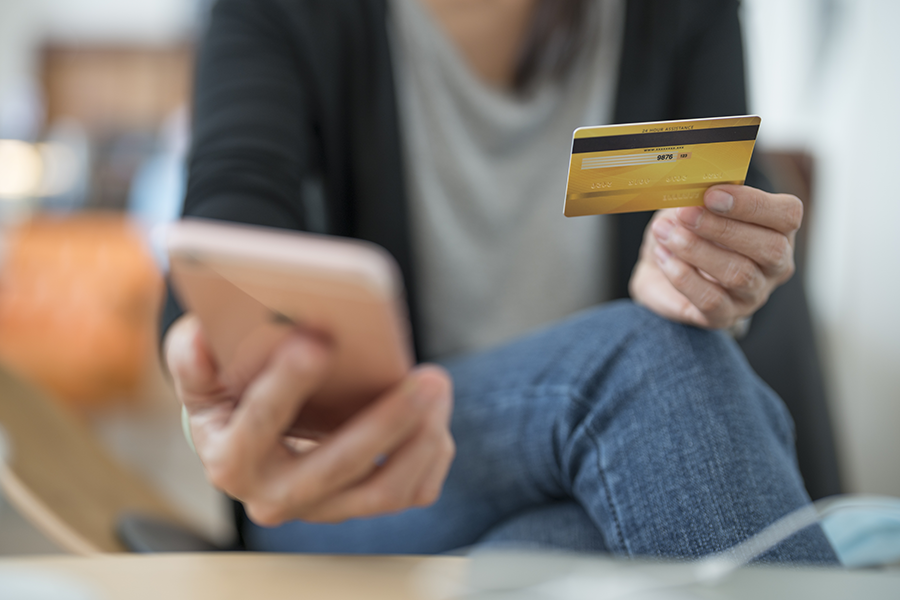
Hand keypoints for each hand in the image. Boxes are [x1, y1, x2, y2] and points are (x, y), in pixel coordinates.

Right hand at [165, 315, 454, 525]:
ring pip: (383, 490)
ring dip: (421, 440)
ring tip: (438, 387)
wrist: (247, 437)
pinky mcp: (358, 504)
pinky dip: (431, 456)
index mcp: (231, 459)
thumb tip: (202, 339)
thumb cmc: (227, 394)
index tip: (316, 342)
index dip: (286, 385)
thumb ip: (192, 355)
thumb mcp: (198, 371)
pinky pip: (408, 494)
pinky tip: (437, 415)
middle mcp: (275, 495)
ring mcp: (321, 506)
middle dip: (386, 422)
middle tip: (425, 378)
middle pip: (338, 467)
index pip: (258, 425)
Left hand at [629, 185, 801, 328]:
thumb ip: (701, 196)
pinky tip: (663, 257)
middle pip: (769, 248)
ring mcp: (753, 294)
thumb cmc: (686, 228)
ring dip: (697, 250)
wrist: (659, 265)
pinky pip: (711, 300)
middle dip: (722, 228)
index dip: (751, 203)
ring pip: (739, 274)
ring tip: (666, 234)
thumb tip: (693, 190)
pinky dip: (683, 276)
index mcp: (778, 229)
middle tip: (685, 214)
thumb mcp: (693, 204)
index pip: (787, 215)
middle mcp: (775, 265)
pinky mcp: (725, 316)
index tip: (711, 194)